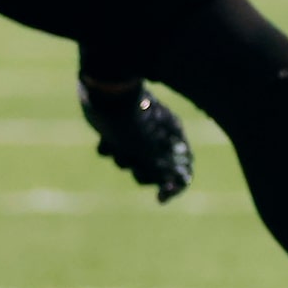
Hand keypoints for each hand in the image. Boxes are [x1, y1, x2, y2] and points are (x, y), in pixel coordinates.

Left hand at [79, 78, 193, 202]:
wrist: (107, 89)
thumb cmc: (134, 120)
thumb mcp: (149, 152)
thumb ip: (160, 171)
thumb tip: (168, 189)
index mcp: (173, 136)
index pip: (183, 168)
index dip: (174, 187)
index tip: (160, 199)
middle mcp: (157, 133)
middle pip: (155, 168)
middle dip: (142, 172)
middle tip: (135, 167)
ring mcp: (137, 129)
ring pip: (131, 159)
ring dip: (123, 160)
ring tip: (116, 148)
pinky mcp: (116, 125)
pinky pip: (114, 148)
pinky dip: (109, 148)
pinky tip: (104, 140)